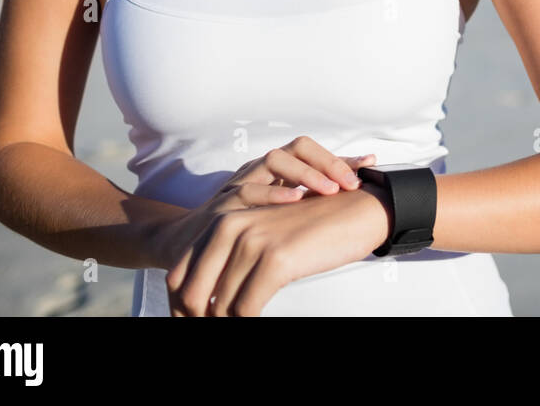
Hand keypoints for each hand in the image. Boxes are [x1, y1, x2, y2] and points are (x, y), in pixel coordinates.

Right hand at [148, 136, 375, 269]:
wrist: (189, 244)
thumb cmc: (245, 226)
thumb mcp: (282, 210)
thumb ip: (315, 196)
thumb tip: (363, 179)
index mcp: (276, 169)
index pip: (310, 149)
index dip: (339, 156)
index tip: (368, 167)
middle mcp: (259, 169)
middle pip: (295, 147)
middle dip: (326, 162)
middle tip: (350, 183)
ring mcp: (240, 182)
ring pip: (273, 160)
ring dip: (306, 173)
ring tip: (330, 189)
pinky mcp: (224, 203)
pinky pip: (248, 189)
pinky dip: (273, 193)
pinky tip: (295, 202)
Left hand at [166, 184, 390, 315]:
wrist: (359, 209)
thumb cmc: (316, 228)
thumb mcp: (266, 235)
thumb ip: (236, 258)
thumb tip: (213, 303)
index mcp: (223, 222)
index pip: (179, 274)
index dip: (180, 307)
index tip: (192, 323)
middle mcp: (230, 228)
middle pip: (191, 293)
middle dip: (196, 319)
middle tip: (211, 329)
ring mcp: (252, 242)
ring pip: (219, 306)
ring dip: (224, 323)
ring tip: (238, 326)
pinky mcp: (276, 259)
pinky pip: (246, 309)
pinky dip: (246, 324)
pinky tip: (255, 324)